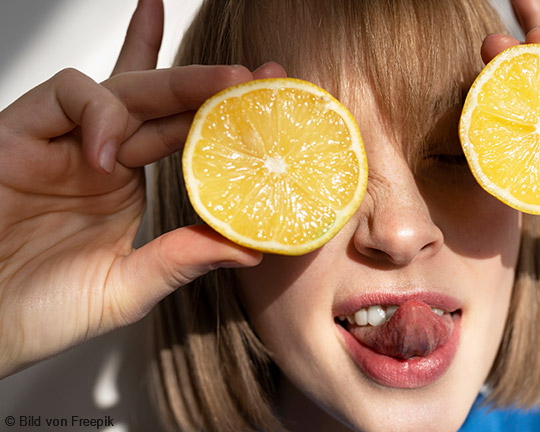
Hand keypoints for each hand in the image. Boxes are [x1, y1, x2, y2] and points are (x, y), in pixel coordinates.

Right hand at [0, 0, 284, 377]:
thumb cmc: (41, 312)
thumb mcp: (129, 287)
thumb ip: (182, 260)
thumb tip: (250, 248)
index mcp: (124, 184)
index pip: (174, 130)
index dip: (214, 110)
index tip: (262, 96)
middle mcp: (97, 156)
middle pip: (155, 100)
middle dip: (205, 81)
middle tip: (253, 74)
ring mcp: (60, 144)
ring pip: (119, 88)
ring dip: (170, 84)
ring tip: (215, 93)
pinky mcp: (17, 135)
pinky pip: (63, 96)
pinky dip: (96, 115)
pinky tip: (110, 153)